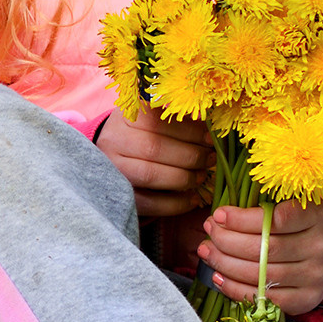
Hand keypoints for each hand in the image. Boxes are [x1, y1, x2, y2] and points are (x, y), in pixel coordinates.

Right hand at [96, 108, 213, 218]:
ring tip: (201, 177)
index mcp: (124, 117)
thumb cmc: (142, 135)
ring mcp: (112, 169)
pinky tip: (193, 199)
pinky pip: (148, 203)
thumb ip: (177, 121)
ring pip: (150, 175)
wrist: (112, 157)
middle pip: (154, 147)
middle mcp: (112, 140)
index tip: (210, 139)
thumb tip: (210, 131)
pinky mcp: (117, 196)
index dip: (188, 130)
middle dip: (190, 156)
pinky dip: (175, 204)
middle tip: (209, 159)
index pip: (157, 120)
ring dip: (184, 178)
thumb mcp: (153, 120)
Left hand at [200, 203, 322, 316]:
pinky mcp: (305, 300)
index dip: (243, 219)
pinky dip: (235, 288)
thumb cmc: (296, 226)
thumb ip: (260, 207)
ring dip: (225, 264)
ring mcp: (314, 277)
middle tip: (209, 231)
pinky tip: (218, 276)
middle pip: (265, 248)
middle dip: (227, 240)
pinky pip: (264, 298)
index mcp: (315, 217)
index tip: (218, 215)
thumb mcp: (287, 206)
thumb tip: (219, 218)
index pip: (277, 219)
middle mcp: (320, 247)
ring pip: (261, 274)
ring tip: (206, 251)